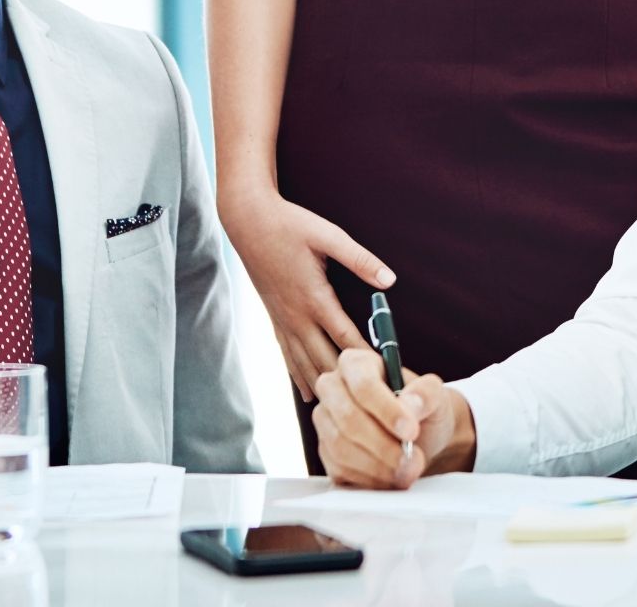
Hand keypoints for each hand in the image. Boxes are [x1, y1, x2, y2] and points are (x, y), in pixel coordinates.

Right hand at [219, 185, 394, 400]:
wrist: (247, 220)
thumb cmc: (289, 224)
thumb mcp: (327, 235)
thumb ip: (360, 259)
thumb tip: (389, 280)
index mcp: (314, 297)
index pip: (345, 337)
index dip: (366, 360)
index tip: (386, 380)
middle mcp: (297, 316)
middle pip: (325, 360)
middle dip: (348, 385)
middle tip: (371, 407)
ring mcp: (283, 320)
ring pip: (305, 365)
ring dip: (325, 388)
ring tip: (345, 415)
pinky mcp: (274, 319)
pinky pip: (289, 356)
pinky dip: (301, 377)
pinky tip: (309, 394)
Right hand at [312, 347, 471, 487]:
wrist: (419, 437)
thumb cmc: (422, 409)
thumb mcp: (435, 395)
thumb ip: (426, 393)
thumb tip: (409, 405)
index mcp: (356, 364)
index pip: (363, 385)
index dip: (386, 410)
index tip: (411, 431)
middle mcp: (333, 388)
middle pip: (347, 418)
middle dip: (383, 445)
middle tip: (414, 460)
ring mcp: (326, 421)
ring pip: (341, 447)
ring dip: (378, 466)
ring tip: (409, 471)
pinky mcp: (326, 452)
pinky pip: (340, 469)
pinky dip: (370, 479)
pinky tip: (392, 478)